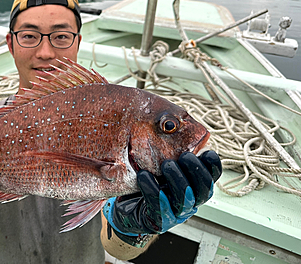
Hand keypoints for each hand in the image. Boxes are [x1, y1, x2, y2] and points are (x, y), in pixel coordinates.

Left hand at [104, 151, 221, 237]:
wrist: (127, 206)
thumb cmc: (149, 178)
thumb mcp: (161, 162)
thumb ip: (171, 149)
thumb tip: (173, 120)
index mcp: (195, 184)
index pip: (213, 176)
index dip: (213, 165)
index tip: (206, 151)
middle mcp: (190, 200)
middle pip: (204, 188)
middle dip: (196, 171)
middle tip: (185, 155)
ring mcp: (176, 212)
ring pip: (185, 198)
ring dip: (177, 179)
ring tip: (165, 164)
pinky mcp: (159, 220)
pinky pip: (159, 206)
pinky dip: (152, 188)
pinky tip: (143, 176)